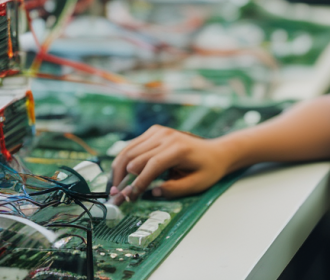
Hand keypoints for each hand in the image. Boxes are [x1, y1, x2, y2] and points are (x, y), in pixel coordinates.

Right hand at [109, 126, 231, 203]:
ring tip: (114, 188)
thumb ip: (175, 189)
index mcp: (178, 149)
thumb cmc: (208, 169)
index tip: (130, 198)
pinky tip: (120, 176)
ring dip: (118, 169)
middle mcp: (166, 136)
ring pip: (129, 150)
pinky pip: (132, 146)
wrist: (215, 151)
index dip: (138, 182)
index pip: (152, 165)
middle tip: (116, 197)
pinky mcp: (153, 131)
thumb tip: (154, 192)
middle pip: (135, 157)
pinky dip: (123, 160)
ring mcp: (158, 131)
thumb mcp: (197, 184)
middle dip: (123, 178)